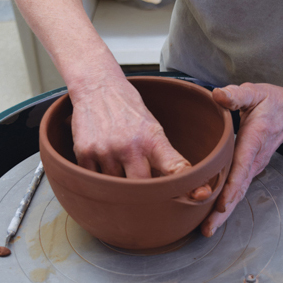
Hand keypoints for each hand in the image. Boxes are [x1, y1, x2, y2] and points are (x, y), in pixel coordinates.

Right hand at [69, 78, 212, 198]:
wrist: (98, 87)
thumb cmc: (128, 109)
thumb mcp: (152, 128)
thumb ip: (160, 156)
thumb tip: (171, 188)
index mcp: (152, 139)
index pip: (174, 167)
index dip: (186, 184)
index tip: (198, 194)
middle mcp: (129, 146)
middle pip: (142, 189)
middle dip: (143, 192)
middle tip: (142, 187)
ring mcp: (105, 150)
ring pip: (116, 187)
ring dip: (118, 181)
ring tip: (117, 158)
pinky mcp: (85, 153)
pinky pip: (95, 181)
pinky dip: (100, 177)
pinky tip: (103, 158)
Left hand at [201, 82, 282, 235]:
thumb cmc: (272, 102)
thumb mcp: (255, 92)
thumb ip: (237, 95)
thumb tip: (218, 95)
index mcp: (255, 139)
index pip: (242, 167)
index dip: (231, 186)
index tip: (221, 204)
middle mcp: (255, 159)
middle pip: (239, 189)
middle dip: (223, 211)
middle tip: (207, 230)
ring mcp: (254, 167)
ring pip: (238, 193)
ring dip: (224, 212)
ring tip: (207, 229)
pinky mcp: (250, 169)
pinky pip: (238, 188)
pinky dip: (227, 203)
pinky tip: (214, 214)